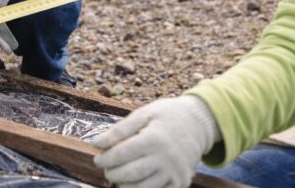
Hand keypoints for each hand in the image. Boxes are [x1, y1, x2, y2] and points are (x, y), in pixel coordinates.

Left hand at [93, 96, 220, 187]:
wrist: (198, 124)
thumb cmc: (166, 116)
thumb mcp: (143, 114)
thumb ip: (119, 130)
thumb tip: (96, 144)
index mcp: (154, 138)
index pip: (121, 154)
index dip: (105, 159)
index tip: (98, 159)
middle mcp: (166, 158)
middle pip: (129, 174)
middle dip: (112, 174)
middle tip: (106, 169)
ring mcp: (175, 173)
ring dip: (124, 185)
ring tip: (119, 176)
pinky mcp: (180, 183)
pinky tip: (133, 182)